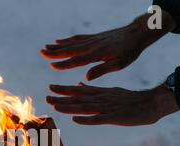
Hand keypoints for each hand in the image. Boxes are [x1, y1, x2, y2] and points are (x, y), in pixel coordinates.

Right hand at [41, 12, 175, 79]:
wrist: (137, 33)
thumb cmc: (129, 51)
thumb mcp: (118, 64)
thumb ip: (101, 70)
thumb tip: (86, 78)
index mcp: (96, 54)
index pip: (76, 60)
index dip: (63, 64)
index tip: (51, 66)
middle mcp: (91, 45)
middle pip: (70, 50)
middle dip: (55, 52)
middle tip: (42, 53)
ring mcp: (92, 40)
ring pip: (71, 43)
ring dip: (58, 46)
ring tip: (45, 47)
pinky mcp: (94, 37)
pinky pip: (78, 38)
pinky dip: (67, 40)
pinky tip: (60, 41)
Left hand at [46, 83, 178, 125]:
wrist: (152, 103)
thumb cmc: (131, 99)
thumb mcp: (110, 91)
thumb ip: (94, 90)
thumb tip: (78, 85)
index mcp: (101, 93)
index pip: (79, 90)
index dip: (64, 89)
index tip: (50, 87)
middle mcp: (101, 99)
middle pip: (78, 98)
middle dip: (61, 97)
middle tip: (47, 96)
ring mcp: (107, 108)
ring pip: (85, 108)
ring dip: (70, 107)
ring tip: (55, 106)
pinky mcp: (114, 118)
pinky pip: (98, 119)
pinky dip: (87, 119)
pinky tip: (76, 120)